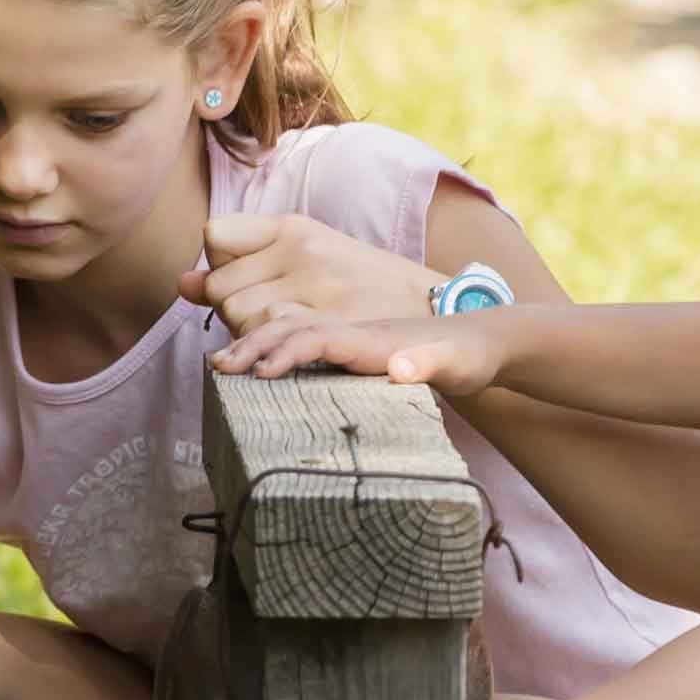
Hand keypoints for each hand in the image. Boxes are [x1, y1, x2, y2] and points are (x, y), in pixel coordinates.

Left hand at [187, 213, 450, 336]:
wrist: (442, 313)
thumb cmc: (364, 293)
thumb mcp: (307, 266)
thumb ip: (242, 271)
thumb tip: (181, 284)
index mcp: (296, 229)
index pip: (217, 237)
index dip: (219, 270)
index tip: (244, 293)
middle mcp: (306, 250)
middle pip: (225, 289)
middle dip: (232, 317)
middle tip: (265, 336)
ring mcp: (324, 288)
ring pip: (247, 315)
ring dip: (248, 344)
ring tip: (266, 361)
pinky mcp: (343, 327)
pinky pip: (290, 337)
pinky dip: (276, 355)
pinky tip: (267, 373)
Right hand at [207, 312, 504, 397]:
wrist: (484, 336)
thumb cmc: (473, 355)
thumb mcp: (458, 364)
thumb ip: (431, 364)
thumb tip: (403, 368)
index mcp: (373, 337)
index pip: (318, 337)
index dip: (287, 352)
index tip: (257, 373)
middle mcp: (352, 331)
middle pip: (289, 325)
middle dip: (250, 343)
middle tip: (216, 368)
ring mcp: (347, 335)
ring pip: (287, 328)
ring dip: (251, 342)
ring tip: (218, 365)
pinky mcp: (347, 345)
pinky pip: (298, 339)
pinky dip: (268, 346)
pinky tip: (250, 363)